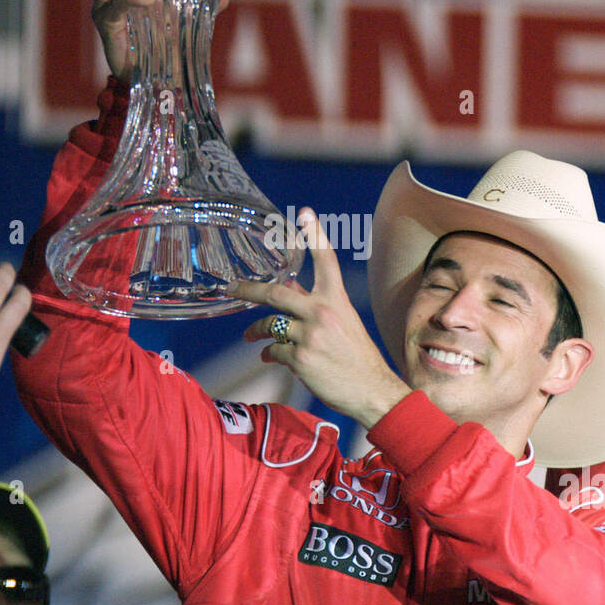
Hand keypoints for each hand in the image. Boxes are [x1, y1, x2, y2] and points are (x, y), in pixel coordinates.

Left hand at [236, 209, 409, 427]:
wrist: (372, 390)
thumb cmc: (357, 356)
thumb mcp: (343, 322)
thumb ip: (315, 304)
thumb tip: (288, 288)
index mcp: (336, 300)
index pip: (325, 261)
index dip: (315, 235)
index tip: (305, 213)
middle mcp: (322, 313)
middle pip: (276, 293)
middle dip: (248, 290)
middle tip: (232, 288)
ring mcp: (310, 336)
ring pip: (270, 326)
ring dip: (256, 331)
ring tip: (250, 336)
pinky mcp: (300, 360)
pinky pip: (273, 351)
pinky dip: (270, 354)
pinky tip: (271, 357)